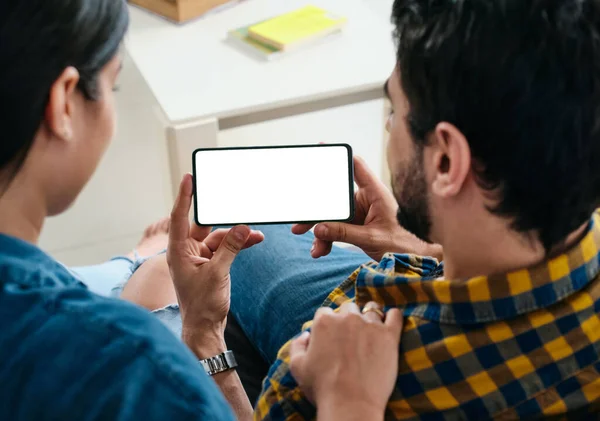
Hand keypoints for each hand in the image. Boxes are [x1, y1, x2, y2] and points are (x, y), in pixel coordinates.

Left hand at [167, 174, 264, 348]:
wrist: (206, 327)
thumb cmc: (202, 305)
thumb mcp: (217, 273)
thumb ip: (230, 248)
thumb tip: (242, 227)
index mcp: (178, 251)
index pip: (179, 217)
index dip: (184, 197)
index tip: (188, 178)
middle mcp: (186, 251)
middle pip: (204, 226)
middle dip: (223, 218)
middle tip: (235, 204)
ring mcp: (199, 257)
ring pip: (219, 237)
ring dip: (237, 235)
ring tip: (255, 234)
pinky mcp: (212, 263)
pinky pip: (226, 247)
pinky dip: (239, 244)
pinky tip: (254, 240)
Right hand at [289, 302, 402, 419]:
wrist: (350, 404)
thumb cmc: (322, 387)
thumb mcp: (297, 367)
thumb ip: (297, 345)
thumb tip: (306, 335)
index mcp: (324, 322)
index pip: (325, 313)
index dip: (327, 324)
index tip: (331, 336)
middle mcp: (347, 317)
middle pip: (349, 308)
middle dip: (348, 319)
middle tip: (350, 336)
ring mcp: (370, 325)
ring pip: (371, 310)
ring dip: (370, 317)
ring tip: (370, 331)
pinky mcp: (389, 336)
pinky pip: (395, 316)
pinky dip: (393, 316)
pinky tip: (391, 320)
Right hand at [292, 156, 441, 260]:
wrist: (412, 262)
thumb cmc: (402, 246)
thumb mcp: (371, 239)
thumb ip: (344, 233)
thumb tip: (319, 228)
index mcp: (376, 194)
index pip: (357, 168)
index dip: (340, 157)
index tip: (323, 147)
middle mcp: (366, 200)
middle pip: (335, 197)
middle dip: (318, 212)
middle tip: (300, 224)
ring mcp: (360, 213)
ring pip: (332, 216)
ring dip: (320, 231)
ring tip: (315, 248)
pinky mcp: (355, 226)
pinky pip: (335, 229)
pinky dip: (326, 239)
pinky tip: (320, 250)